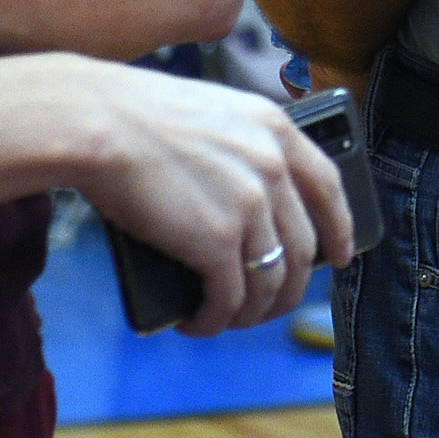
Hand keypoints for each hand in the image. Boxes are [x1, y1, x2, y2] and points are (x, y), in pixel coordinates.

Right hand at [53, 57, 356, 335]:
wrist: (98, 124)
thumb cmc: (137, 117)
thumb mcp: (215, 113)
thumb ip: (241, 148)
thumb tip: (244, 201)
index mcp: (277, 130)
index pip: (329, 187)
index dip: (339, 228)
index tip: (340, 255)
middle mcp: (274, 168)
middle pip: (303, 247)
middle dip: (290, 288)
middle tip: (271, 305)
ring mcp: (251, 206)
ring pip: (272, 279)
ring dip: (253, 311)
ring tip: (230, 320)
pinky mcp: (217, 241)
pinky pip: (230, 296)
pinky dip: (216, 319)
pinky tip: (200, 324)